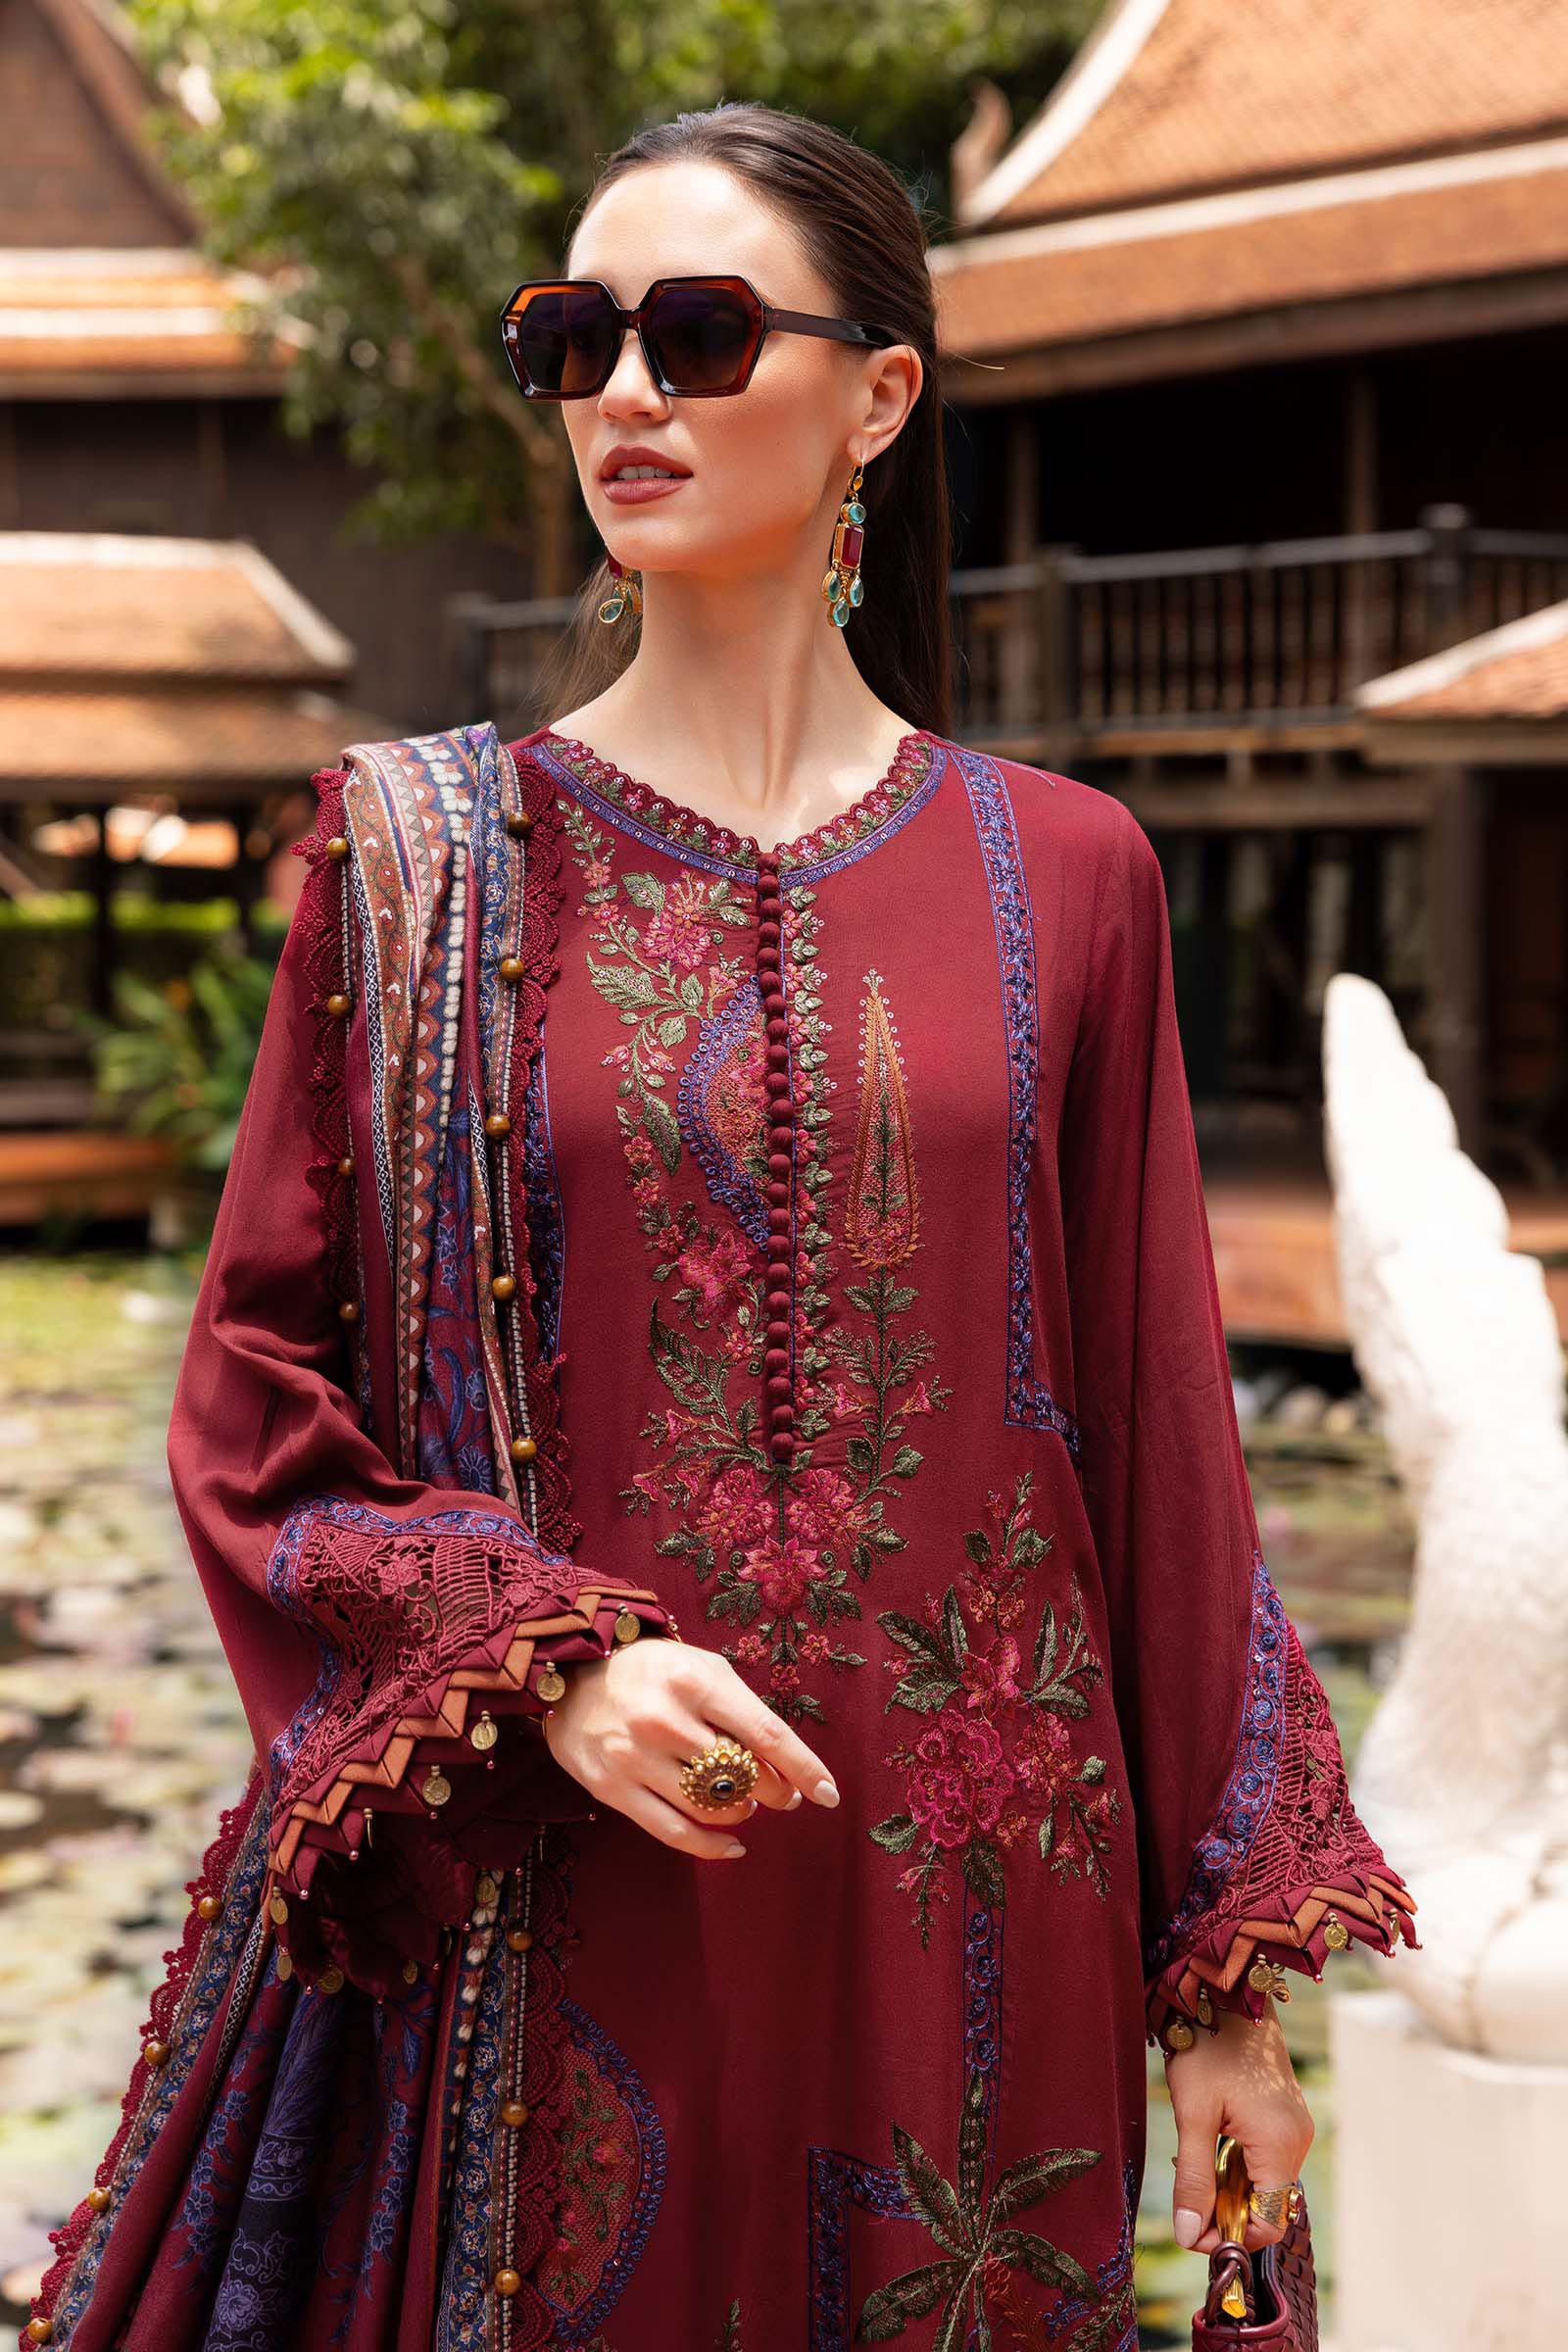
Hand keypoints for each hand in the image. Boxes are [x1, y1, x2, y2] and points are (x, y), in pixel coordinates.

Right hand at [541, 1633, 840, 1859]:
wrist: (572, 1674)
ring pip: (711, 1807)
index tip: (829, 1794)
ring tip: (747, 1804)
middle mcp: (665, 1719)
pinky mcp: (611, 1788)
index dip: (804, 1768)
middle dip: (776, 1791)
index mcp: (696, 1681)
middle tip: (784, 1793)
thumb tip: (785, 1768)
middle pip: (742, 1774)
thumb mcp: (702, 1669)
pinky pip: (673, 1832)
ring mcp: (635, 1756)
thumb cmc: (654, 1672)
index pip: (765, 1733)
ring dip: (742, 1813)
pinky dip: (712, 1846)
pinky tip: (733, 1844)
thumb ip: (742, 1711)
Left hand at [1165, 2002, 1311, 2253]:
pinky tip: (1211, 2139)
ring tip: (1194, 2156)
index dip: (1231, 2234)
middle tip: (1186, 2193)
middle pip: (1267, 2204)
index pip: (1269, 2222)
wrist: (1225, 1991)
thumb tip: (1190, 2236)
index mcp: (1281, 2143)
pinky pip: (1265, 2158)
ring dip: (1230, 2184)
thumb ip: (1193, 2178)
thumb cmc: (1207, 2045)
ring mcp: (1295, 2126)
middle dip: (1226, 2209)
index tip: (1193, 2228)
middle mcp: (1298, 2140)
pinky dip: (1238, 2162)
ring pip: (1264, 2181)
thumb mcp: (1193, 2114)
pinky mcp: (1285, 2115)